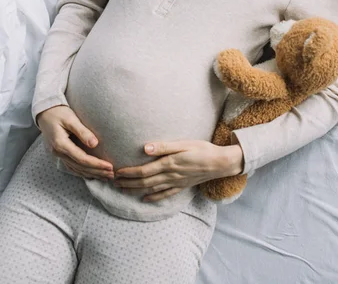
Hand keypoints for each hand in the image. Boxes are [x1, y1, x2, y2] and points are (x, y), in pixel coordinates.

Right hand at [37, 105, 114, 180]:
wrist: (44, 112)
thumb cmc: (58, 112)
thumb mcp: (71, 119)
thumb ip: (82, 131)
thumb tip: (95, 144)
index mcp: (60, 144)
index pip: (82, 159)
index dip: (96, 164)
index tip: (110, 166)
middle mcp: (58, 152)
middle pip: (80, 167)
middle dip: (97, 172)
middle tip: (112, 175)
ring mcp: (57, 155)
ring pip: (76, 169)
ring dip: (91, 174)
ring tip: (106, 176)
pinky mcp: (59, 154)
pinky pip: (72, 167)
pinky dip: (83, 172)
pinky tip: (92, 174)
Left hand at [114, 139, 241, 201]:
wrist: (219, 163)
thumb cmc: (201, 149)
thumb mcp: (183, 144)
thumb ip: (164, 147)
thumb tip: (145, 148)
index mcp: (168, 164)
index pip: (143, 171)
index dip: (128, 173)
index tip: (117, 172)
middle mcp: (170, 176)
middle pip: (144, 182)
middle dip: (127, 182)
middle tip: (113, 182)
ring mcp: (175, 183)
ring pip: (151, 189)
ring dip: (136, 190)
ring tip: (123, 189)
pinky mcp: (181, 186)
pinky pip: (164, 194)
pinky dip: (153, 197)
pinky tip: (145, 198)